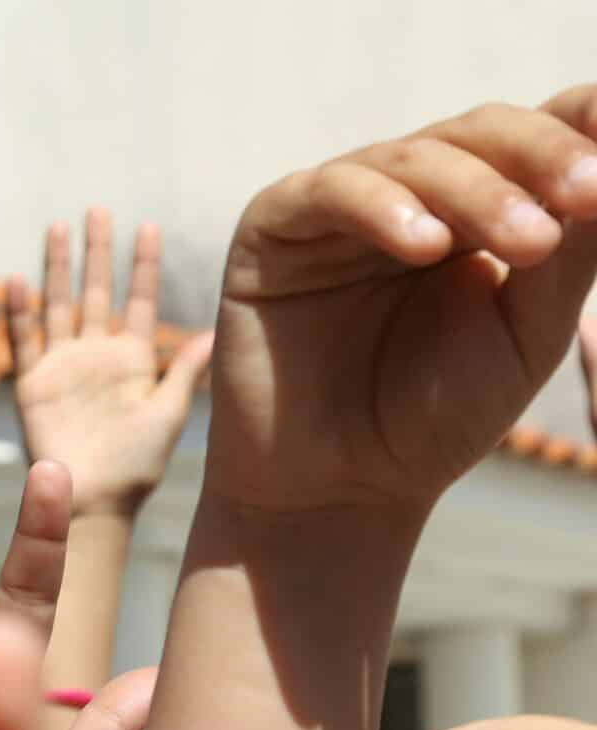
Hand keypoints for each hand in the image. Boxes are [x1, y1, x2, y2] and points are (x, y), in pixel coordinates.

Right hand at [6, 212, 213, 517]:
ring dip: (58, 268)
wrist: (93, 501)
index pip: (139, 299)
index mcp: (133, 359)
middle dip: (97, 251)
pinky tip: (17, 280)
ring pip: (59, 305)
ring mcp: (63, 367)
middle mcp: (96, 355)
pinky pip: (24, 341)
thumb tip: (215, 331)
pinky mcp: (33, 385)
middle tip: (97, 209)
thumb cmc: (137, 467)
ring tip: (57, 228)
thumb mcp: (170, 413)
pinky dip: (19, 312)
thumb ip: (184, 371)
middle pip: (96, 291)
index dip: (142, 264)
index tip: (147, 225)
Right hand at [207, 91, 596, 519]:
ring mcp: (342, 204)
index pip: (544, 131)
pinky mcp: (275, 227)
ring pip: (417, 156)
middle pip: (485, 130)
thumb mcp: (528, 332)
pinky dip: (383, 208)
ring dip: (479, 192)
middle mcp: (414, 190)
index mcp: (483, 205)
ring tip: (528, 243)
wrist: (336, 491)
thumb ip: (572, 252)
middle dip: (544, 157)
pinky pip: (330, 192)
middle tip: (588, 198)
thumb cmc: (435, 418)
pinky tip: (424, 248)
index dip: (586, 127)